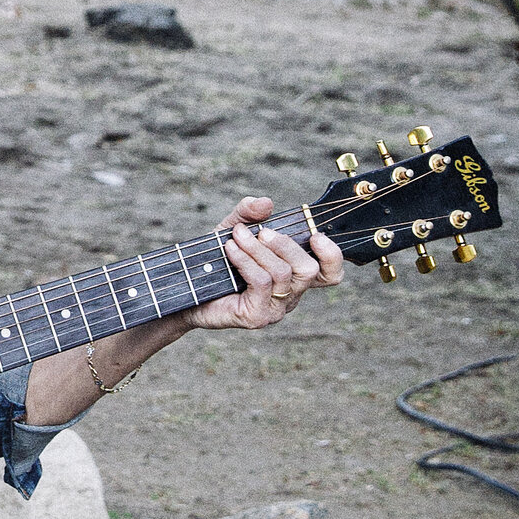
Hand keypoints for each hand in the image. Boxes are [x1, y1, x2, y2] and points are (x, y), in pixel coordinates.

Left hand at [195, 197, 340, 330]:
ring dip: (257, 249)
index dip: (332, 256)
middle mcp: (290, 294)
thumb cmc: (215, 260)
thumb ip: (249, 213)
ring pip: (282, 273)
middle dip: (285, 244)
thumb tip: (266, 203)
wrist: (186, 288)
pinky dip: (245, 260)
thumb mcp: (232, 228)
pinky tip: (229, 250)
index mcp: (293, 275)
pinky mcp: (257, 316)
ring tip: (236, 237)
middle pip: (309, 270)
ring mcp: (275, 308)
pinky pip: (261, 282)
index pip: (329, 274)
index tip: (315, 236)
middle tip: (261, 232)